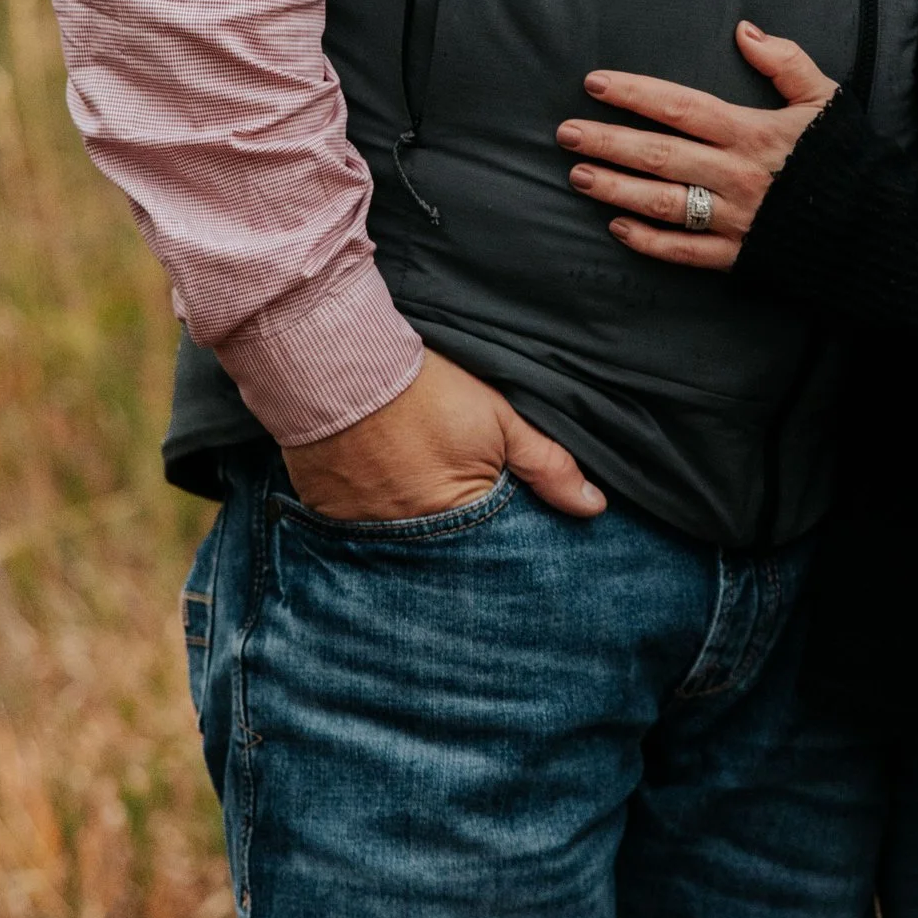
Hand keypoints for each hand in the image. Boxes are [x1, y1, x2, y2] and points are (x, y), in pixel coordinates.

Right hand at [283, 345, 604, 521]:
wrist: (340, 363)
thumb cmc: (425, 389)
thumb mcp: (500, 419)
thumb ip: (547, 465)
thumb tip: (593, 507)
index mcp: (456, 519)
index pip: (489, 551)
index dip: (497, 536)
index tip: (498, 520)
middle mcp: (407, 538)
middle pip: (441, 554)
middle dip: (455, 542)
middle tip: (451, 505)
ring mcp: (362, 530)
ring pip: (396, 545)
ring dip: (408, 530)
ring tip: (411, 497)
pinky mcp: (324, 514)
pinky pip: (353, 531)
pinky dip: (367, 517)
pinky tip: (374, 492)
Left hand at [556, 21, 837, 267]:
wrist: (879, 228)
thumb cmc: (850, 158)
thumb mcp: (826, 98)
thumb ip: (785, 61)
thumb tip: (745, 31)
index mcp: (751, 132)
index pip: (680, 107)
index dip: (634, 93)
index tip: (595, 84)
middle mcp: (734, 175)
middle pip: (658, 154)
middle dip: (607, 142)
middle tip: (565, 134)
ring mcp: (733, 218)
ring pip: (661, 203)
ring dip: (615, 189)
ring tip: (578, 176)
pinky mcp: (738, 255)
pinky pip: (684, 251)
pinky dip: (648, 242)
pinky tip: (617, 227)